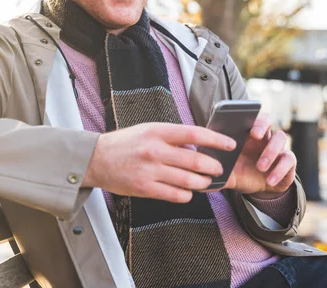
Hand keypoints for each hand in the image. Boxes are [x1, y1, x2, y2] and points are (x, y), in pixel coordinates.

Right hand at [83, 123, 235, 202]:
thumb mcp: (149, 129)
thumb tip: (200, 144)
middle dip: (213, 166)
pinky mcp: (145, 188)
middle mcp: (155, 150)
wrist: (96, 159)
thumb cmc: (126, 142)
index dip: (216, 139)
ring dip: (203, 182)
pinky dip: (187, 195)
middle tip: (219, 168)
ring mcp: (150, 171)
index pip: (195, 133)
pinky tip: (188, 192)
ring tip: (206, 181)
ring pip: (188, 180)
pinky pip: (175, 195)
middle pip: (195, 160)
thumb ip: (173, 136)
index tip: (230, 144)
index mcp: (158, 131)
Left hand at [223, 114, 295, 196]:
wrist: (261, 189)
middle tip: (256, 135)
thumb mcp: (230, 174)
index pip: (247, 117)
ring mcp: (278, 147)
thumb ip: (218, 174)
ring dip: (271, 151)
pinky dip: (279, 170)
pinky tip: (270, 181)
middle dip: (261, 125)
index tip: (239, 122)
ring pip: (280, 137)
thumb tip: (200, 180)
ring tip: (260, 167)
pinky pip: (289, 160)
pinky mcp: (288, 161)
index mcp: (247, 135)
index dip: (246, 117)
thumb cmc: (243, 174)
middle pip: (267, 120)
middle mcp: (264, 137)